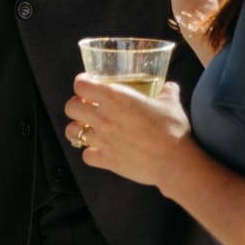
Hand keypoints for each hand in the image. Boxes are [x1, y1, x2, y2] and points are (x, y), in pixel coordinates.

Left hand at [63, 75, 192, 191]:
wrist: (174, 161)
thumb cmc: (172, 129)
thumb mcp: (171, 102)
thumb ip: (167, 91)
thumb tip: (170, 87)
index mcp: (115, 97)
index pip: (81, 85)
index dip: (82, 84)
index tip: (87, 85)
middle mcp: (103, 117)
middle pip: (70, 108)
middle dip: (76, 105)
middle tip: (86, 107)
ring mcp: (102, 140)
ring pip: (72, 132)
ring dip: (77, 129)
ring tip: (87, 129)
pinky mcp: (106, 160)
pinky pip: (86, 156)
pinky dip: (90, 153)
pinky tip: (100, 150)